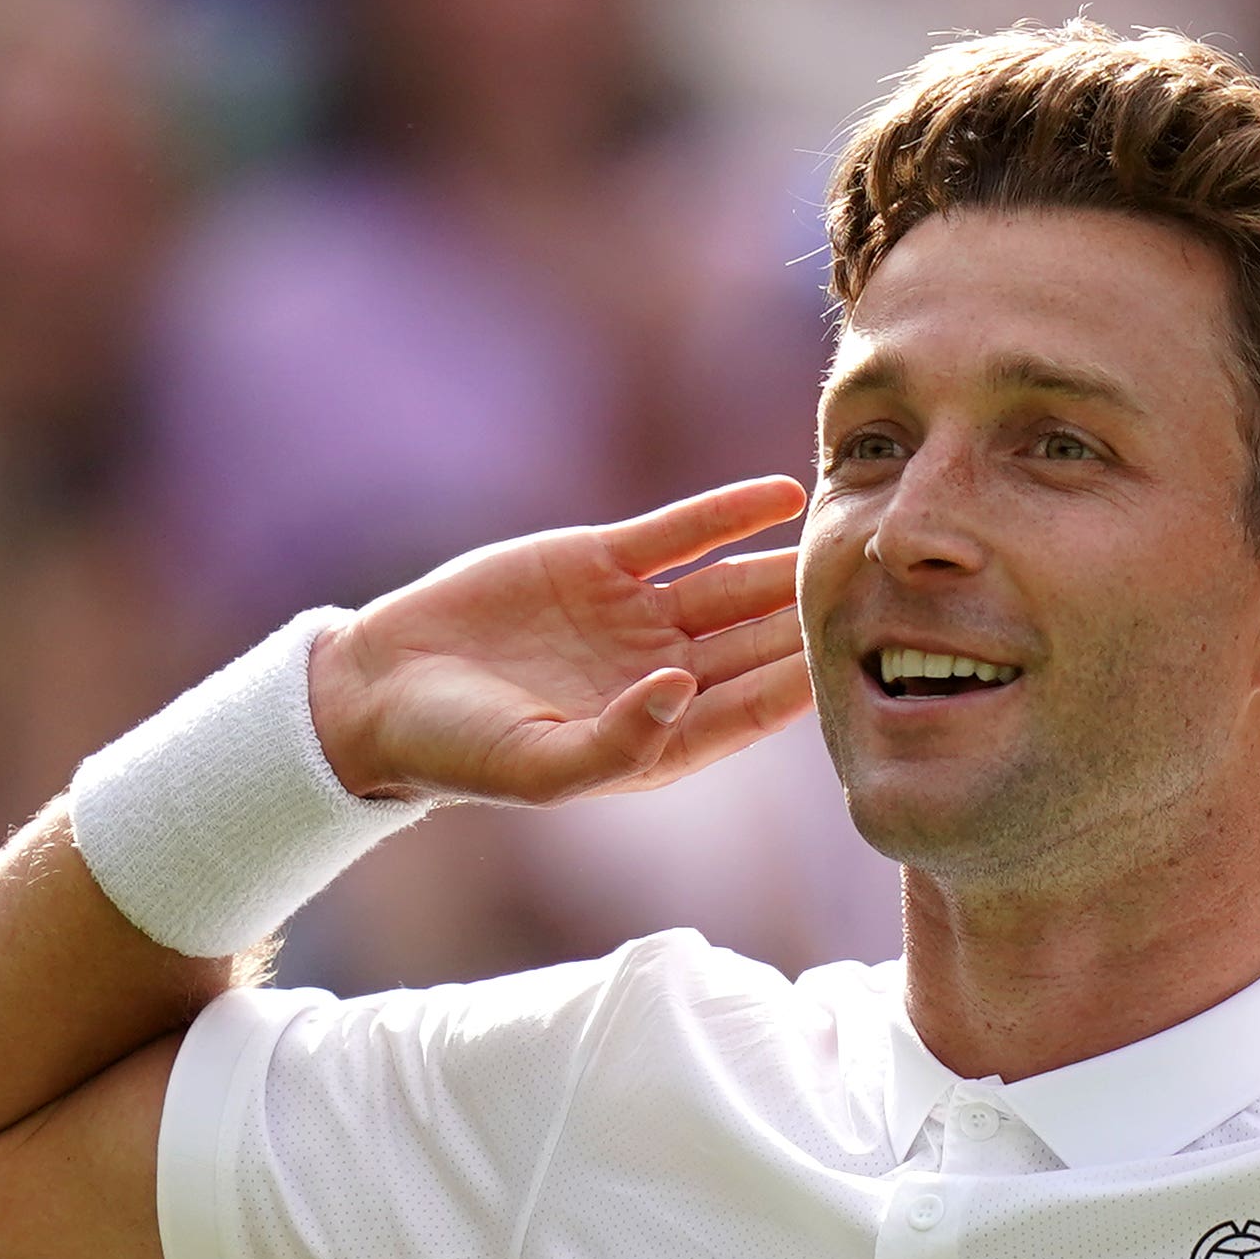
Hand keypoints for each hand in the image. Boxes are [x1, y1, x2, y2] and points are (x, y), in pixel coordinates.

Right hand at [308, 476, 809, 804]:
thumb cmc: (459, 751)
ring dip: (783, 568)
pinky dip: (729, 512)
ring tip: (846, 539)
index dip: (802, 687)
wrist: (381, 689)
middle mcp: (661, 676)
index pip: (752, 712)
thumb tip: (684, 690)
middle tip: (878, 595)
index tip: (855, 663)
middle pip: (755, 646)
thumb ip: (620, 742)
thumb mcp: (539, 767)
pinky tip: (784, 491)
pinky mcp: (602, 561)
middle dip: (811, 624)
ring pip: (731, 587)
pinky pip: (681, 532)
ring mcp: (636, 616)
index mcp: (660, 738)